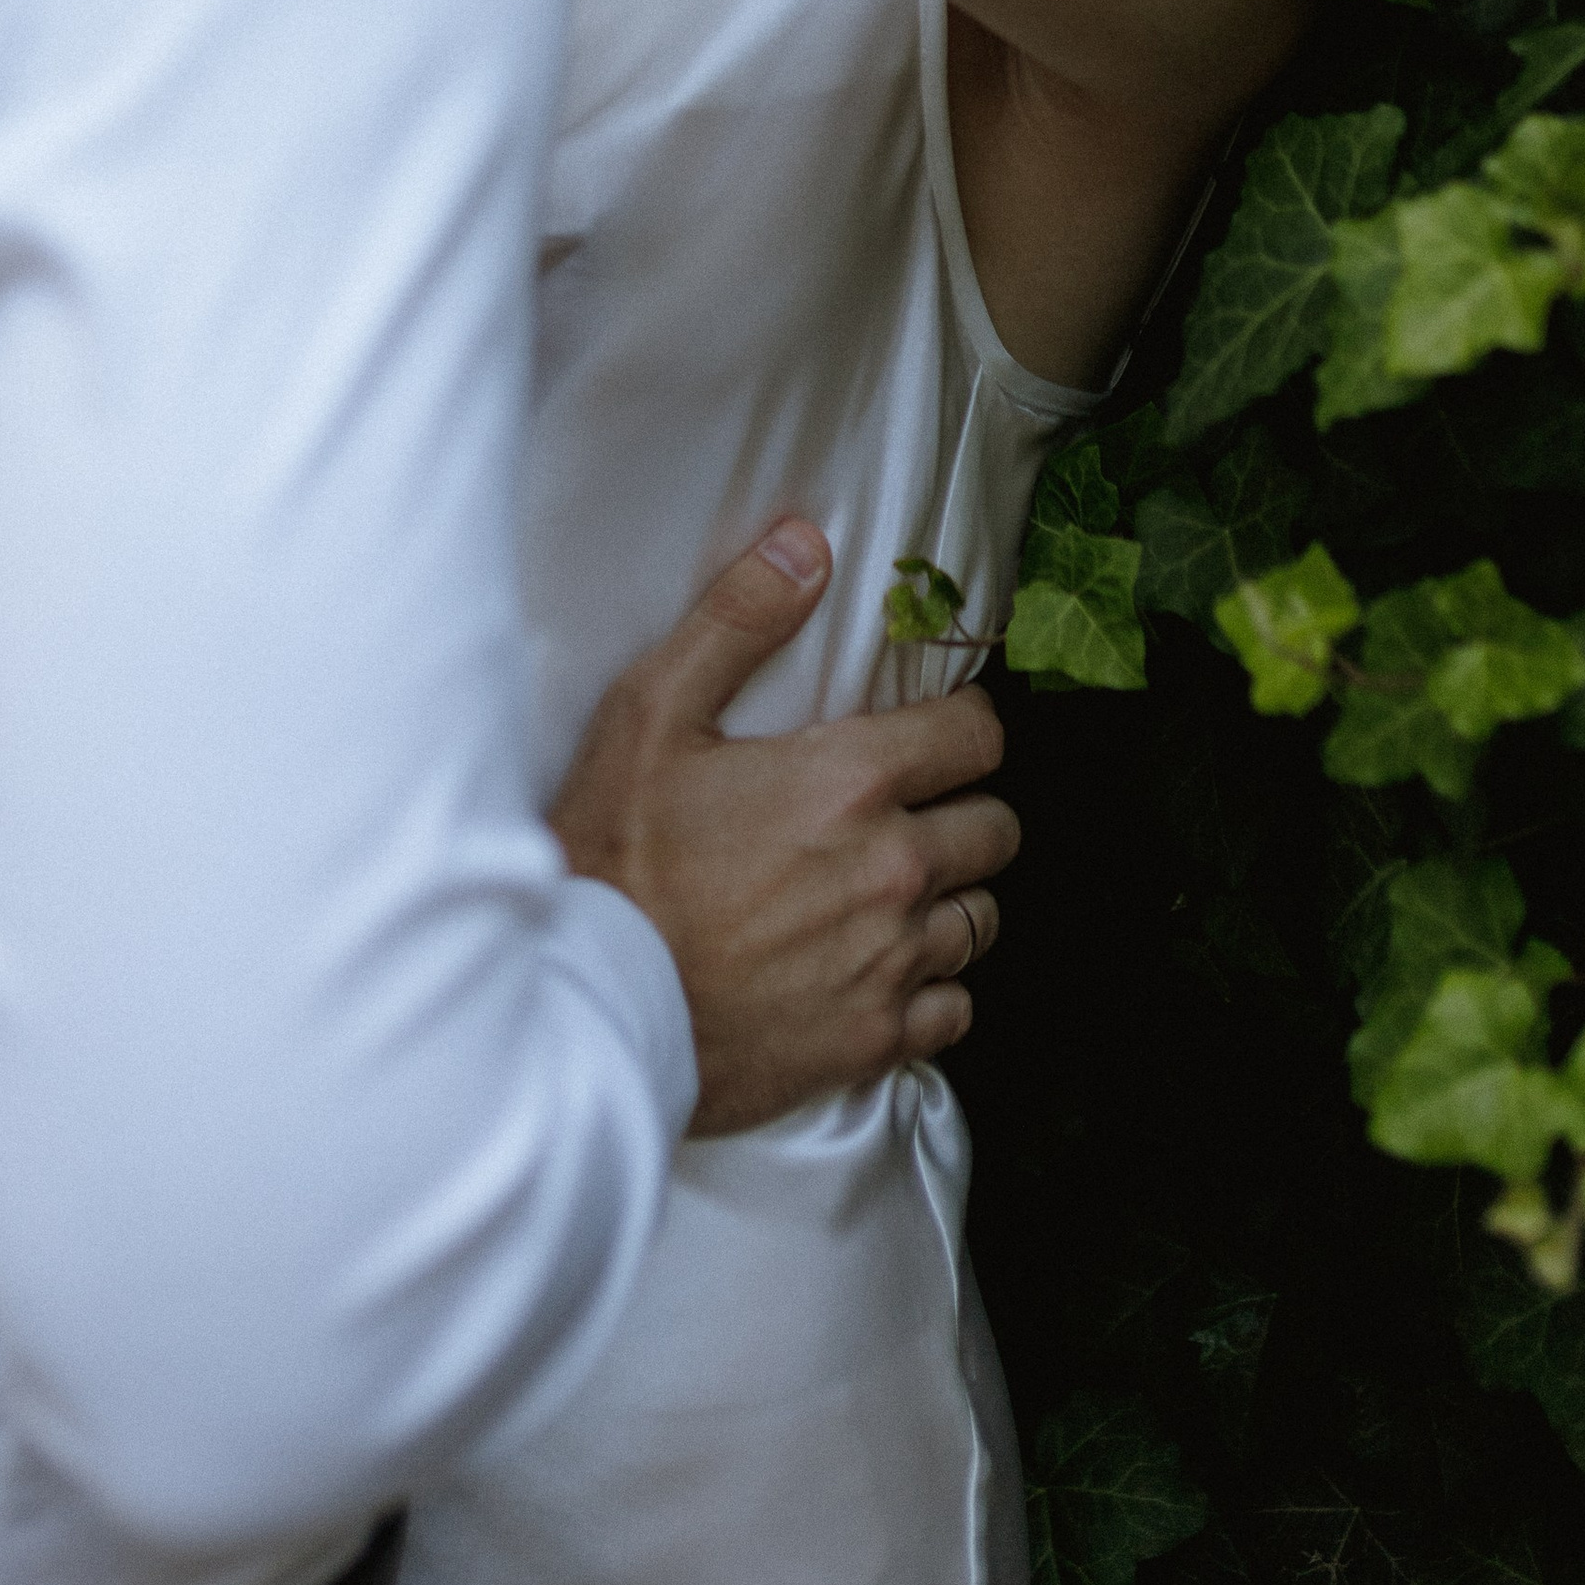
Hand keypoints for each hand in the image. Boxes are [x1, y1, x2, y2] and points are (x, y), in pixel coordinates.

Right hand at [550, 518, 1016, 1136]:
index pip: (977, 735)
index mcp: (851, 782)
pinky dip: (931, 988)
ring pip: (982, 918)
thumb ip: (736, 620)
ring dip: (948, 898)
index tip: (931, 731)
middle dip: (962, 809)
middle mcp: (893, 870)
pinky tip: (881, 968)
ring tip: (893, 889)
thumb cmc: (613, 855)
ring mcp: (891, 962)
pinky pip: (956, 1008)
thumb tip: (807, 546)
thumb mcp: (650, 714)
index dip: (961, 725)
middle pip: (996, 827)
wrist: (587, 1004)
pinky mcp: (874, 1038)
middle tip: (908, 810)